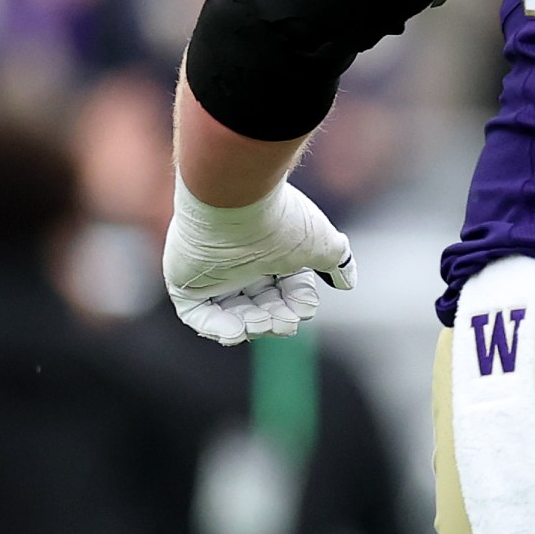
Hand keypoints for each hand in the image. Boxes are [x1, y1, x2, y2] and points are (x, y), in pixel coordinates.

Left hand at [163, 175, 355, 344]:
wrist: (233, 203)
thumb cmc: (279, 219)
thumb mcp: (320, 242)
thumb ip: (337, 261)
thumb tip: (348, 281)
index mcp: (272, 251)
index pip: (287, 288)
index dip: (298, 302)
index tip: (305, 308)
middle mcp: (242, 263)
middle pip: (261, 305)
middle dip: (276, 319)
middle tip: (284, 322)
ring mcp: (213, 274)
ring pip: (232, 313)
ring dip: (250, 325)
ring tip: (261, 323)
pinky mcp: (186, 283)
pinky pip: (197, 315)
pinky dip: (216, 327)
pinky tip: (236, 330)